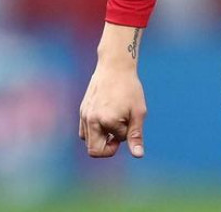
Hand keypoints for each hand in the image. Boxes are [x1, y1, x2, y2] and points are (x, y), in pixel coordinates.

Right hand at [78, 24, 147, 157]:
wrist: (115, 66)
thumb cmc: (130, 89)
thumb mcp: (138, 112)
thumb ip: (136, 135)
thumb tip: (138, 155)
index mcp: (106, 121)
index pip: (117, 140)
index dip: (125, 134)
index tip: (128, 123)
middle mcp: (91, 120)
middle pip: (93, 151)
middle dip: (107, 147)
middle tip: (118, 132)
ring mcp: (84, 115)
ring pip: (87, 140)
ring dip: (100, 138)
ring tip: (112, 123)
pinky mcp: (82, 110)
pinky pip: (84, 130)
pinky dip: (94, 130)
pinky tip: (105, 117)